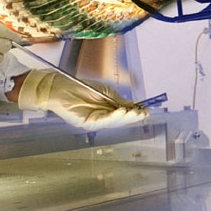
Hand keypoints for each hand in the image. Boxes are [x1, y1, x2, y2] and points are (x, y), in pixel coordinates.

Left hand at [16, 69, 146, 129]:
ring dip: (125, 117)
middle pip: (121, 120)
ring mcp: (96, 121)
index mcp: (109, 109)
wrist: (63, 87)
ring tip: (135, 112)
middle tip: (143, 114)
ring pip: (114, 122)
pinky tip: (121, 111)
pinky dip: (113, 117)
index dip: (136, 113)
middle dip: (133, 117)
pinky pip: (103, 121)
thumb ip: (120, 100)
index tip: (147, 110)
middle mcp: (104, 117)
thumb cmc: (82, 87)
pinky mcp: (88, 123)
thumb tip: (135, 106)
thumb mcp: (107, 91)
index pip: (125, 113)